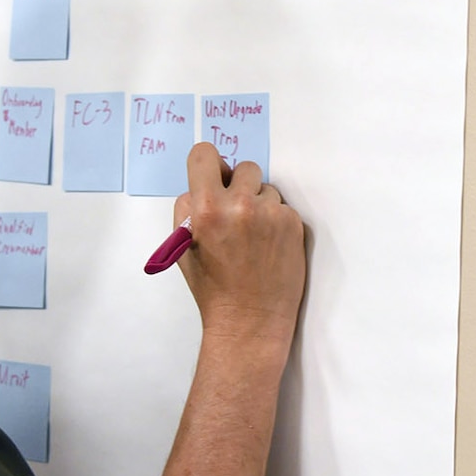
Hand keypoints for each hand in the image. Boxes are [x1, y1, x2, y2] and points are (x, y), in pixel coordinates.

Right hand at [172, 143, 305, 344]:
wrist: (250, 320)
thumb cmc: (212, 286)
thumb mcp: (183, 245)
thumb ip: (189, 207)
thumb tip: (205, 181)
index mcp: (205, 208)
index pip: (205, 155)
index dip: (206, 164)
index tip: (212, 177)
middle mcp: (240, 204)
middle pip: (243, 166)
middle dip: (238, 185)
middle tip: (235, 212)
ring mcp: (271, 213)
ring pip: (266, 188)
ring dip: (259, 204)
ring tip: (252, 237)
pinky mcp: (293, 223)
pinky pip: (282, 207)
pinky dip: (275, 221)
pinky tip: (268, 246)